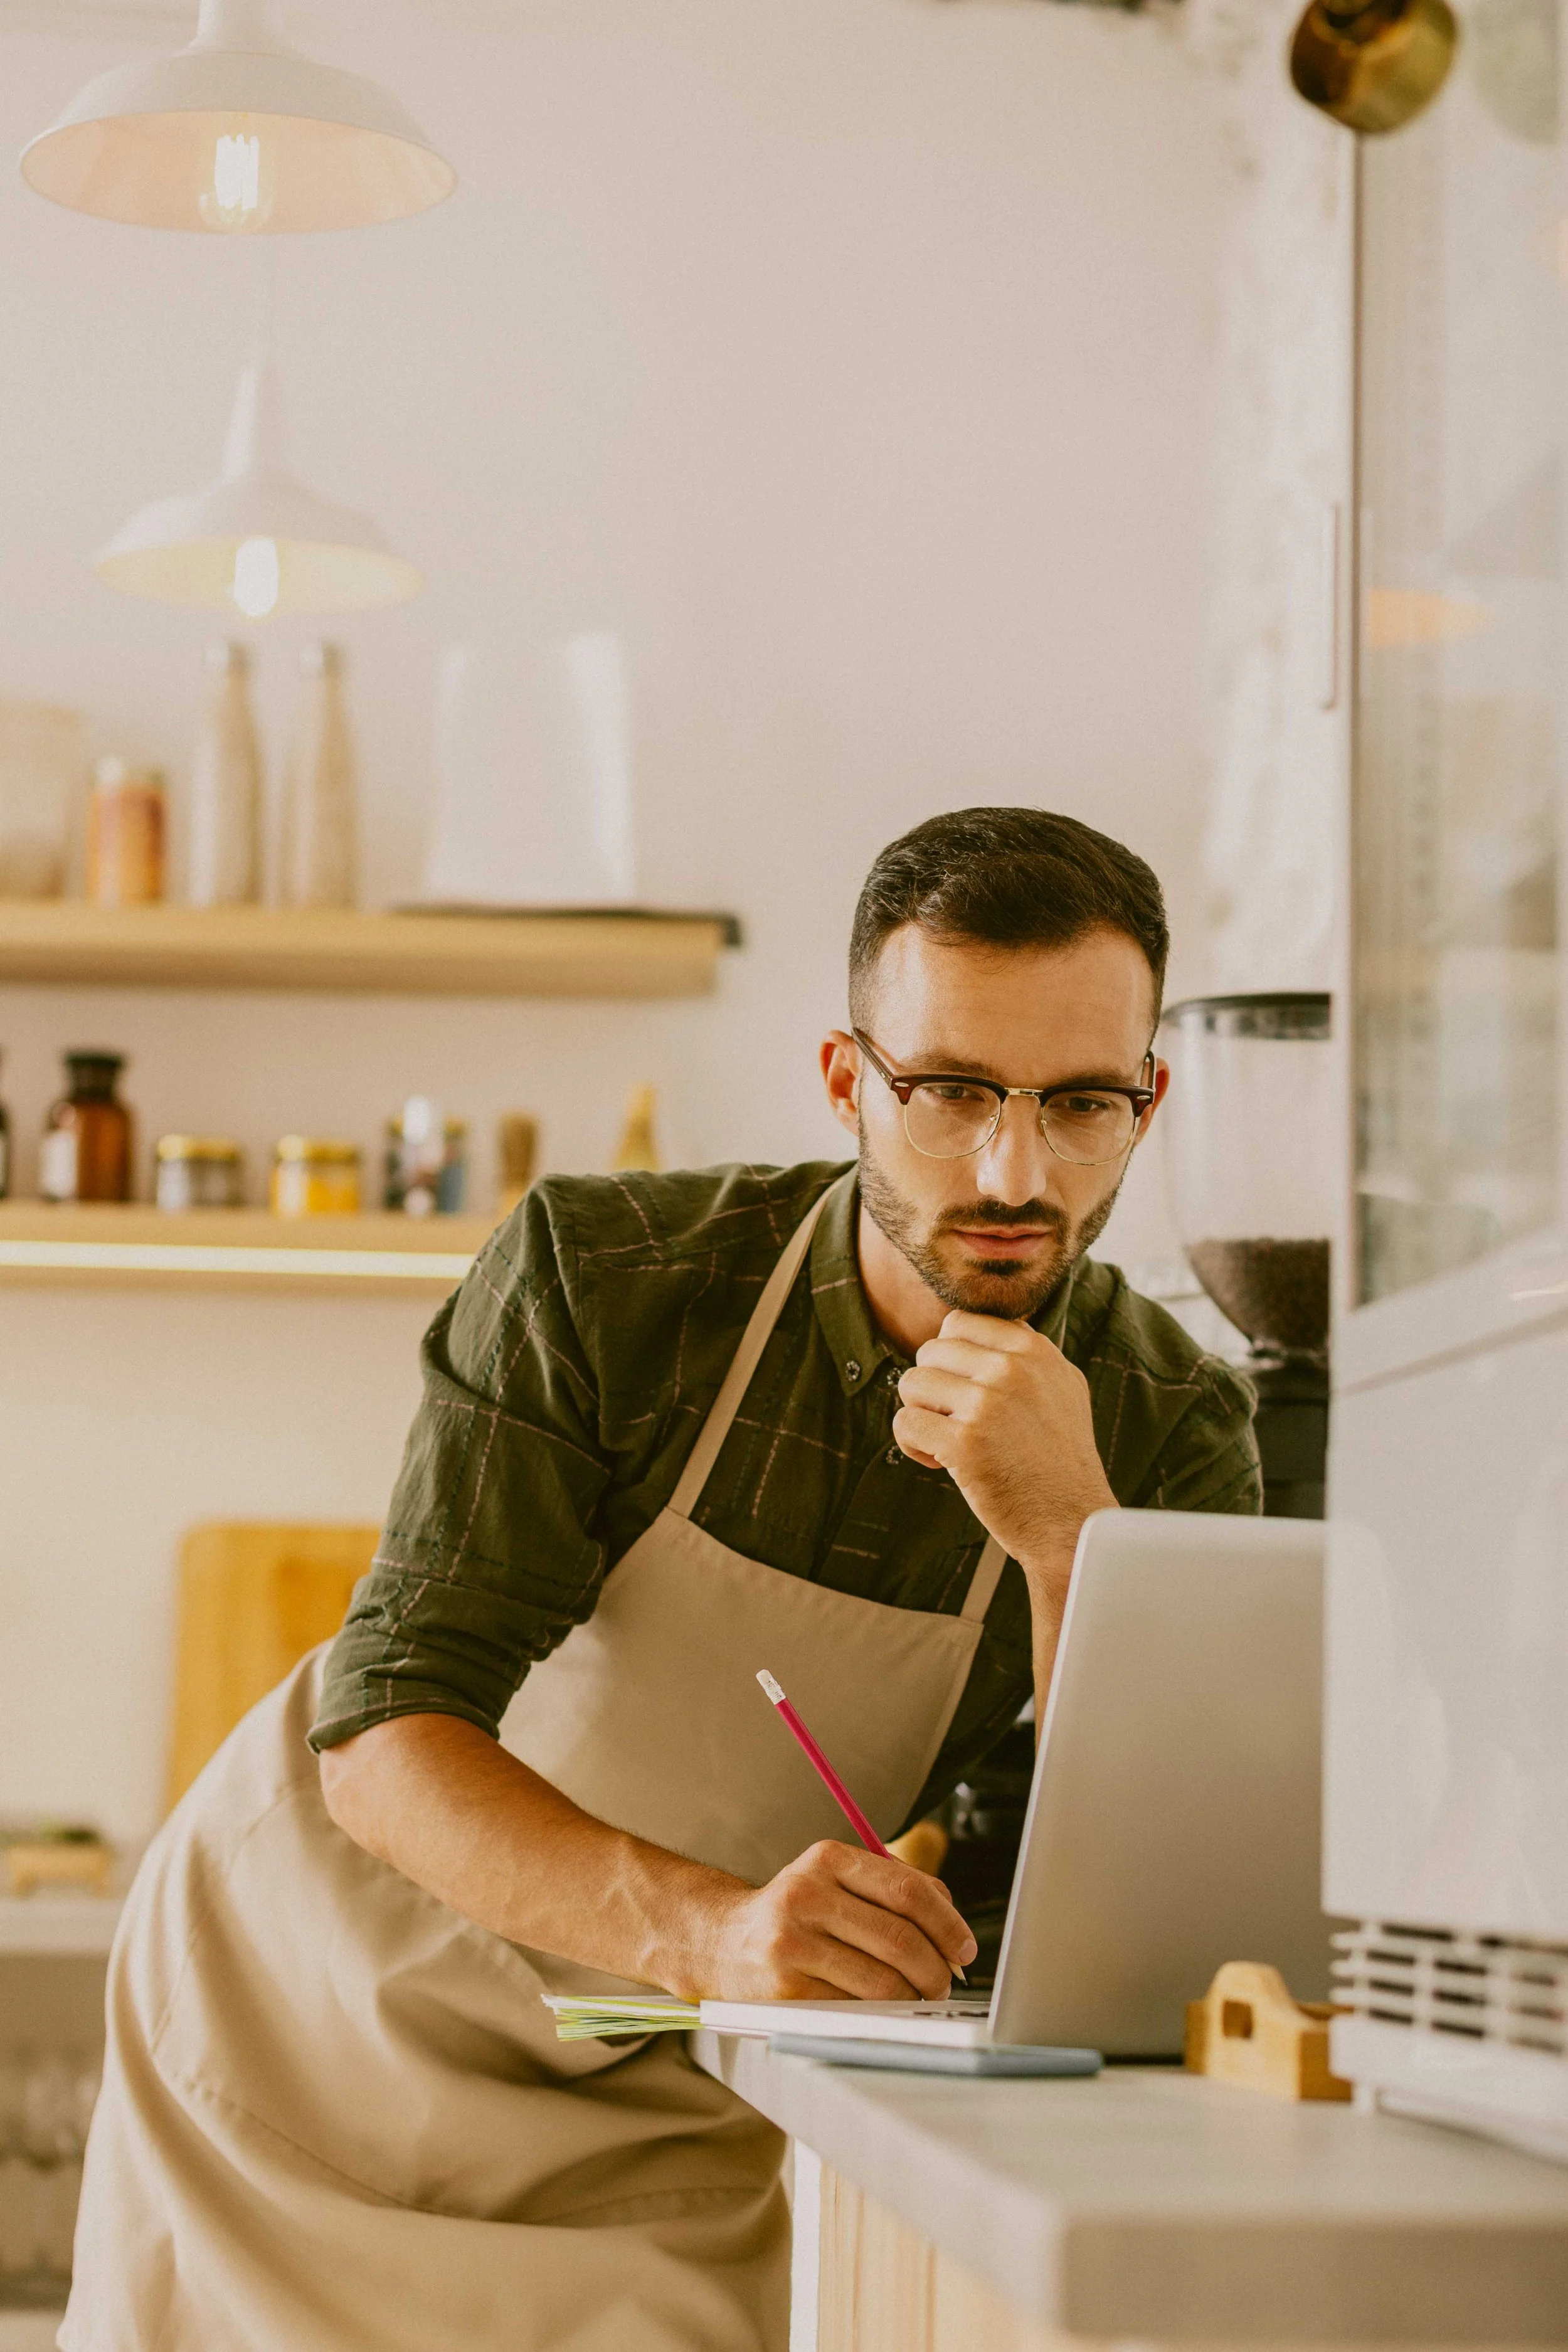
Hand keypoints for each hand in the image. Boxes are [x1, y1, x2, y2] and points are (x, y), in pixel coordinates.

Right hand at [692, 1840, 977, 2001]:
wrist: (720, 1940)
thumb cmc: (796, 1912)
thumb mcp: (836, 1880)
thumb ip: (894, 1890)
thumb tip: (953, 1927)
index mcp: (828, 1859)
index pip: (907, 1890)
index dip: (948, 1923)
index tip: (965, 1947)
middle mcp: (807, 1895)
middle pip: (899, 1939)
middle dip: (936, 1969)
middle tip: (945, 1983)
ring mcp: (792, 1943)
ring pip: (881, 1982)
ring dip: (912, 1997)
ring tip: (916, 1998)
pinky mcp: (784, 1989)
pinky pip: (853, 2009)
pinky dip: (878, 2014)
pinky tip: (879, 2009)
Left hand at [894, 1311, 1115, 1583]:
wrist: (1071, 1522)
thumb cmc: (1060, 1461)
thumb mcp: (1060, 1387)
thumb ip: (1023, 1353)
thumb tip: (971, 1328)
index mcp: (1034, 1349)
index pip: (958, 1322)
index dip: (950, 1358)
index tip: (966, 1390)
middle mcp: (1012, 1369)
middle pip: (930, 1351)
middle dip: (934, 1389)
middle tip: (957, 1422)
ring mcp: (988, 1404)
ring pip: (912, 1383)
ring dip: (922, 1415)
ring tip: (950, 1441)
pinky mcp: (965, 1443)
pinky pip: (905, 1423)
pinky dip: (913, 1445)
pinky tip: (940, 1462)